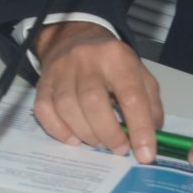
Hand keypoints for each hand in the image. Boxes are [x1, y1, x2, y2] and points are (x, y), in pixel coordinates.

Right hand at [28, 22, 165, 163]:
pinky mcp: (43, 81)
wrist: (75, 38)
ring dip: (86, 134)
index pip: (131, 96)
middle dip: (108, 133)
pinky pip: (44, 110)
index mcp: (117, 56)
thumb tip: (149, 139)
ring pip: (67, 107)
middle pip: (93, 102)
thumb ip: (150, 105)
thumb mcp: (140, 74)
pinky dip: (59, 130)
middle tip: (119, 148)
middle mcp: (86, 59)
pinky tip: (74, 138)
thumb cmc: (112, 63)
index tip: (145, 155)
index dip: (140, 129)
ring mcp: (60, 69)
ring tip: (99, 143)